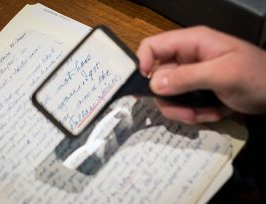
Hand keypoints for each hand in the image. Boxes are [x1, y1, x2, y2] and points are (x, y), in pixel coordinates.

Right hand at [137, 26, 265, 123]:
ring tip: (206, 115)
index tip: (147, 88)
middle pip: (158, 78)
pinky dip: (195, 113)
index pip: (153, 46)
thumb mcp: (224, 75)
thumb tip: (153, 84)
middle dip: (172, 100)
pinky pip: (182, 104)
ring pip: (169, 96)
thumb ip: (187, 77)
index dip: (143, 64)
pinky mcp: (195, 91)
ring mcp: (190, 76)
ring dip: (184, 110)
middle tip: (189, 114)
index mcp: (191, 43)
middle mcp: (186, 58)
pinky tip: (213, 113)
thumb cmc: (257, 77)